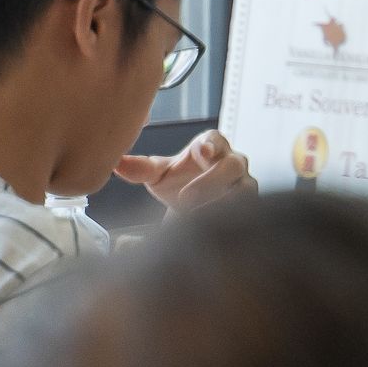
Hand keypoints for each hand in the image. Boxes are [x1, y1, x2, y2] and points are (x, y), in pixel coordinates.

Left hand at [116, 130, 253, 215]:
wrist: (196, 209)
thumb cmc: (180, 182)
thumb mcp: (159, 176)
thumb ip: (141, 169)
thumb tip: (117, 163)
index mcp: (212, 147)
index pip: (216, 139)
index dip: (211, 144)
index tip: (202, 151)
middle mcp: (234, 163)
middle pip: (233, 165)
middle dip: (211, 181)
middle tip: (185, 199)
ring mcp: (245, 184)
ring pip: (243, 190)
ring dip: (220, 203)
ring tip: (195, 216)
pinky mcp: (250, 206)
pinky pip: (246, 210)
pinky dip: (228, 218)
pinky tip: (210, 227)